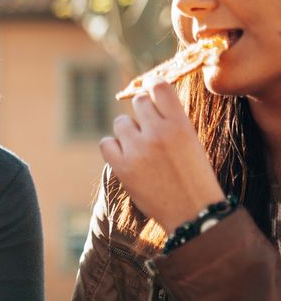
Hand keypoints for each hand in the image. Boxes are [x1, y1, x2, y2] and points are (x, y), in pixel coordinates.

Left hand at [100, 81, 223, 233]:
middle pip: (139, 102)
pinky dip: (113, 148)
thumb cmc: (195, 177)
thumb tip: (150, 98)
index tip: (152, 95)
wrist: (192, 212)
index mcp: (181, 124)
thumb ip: (172, 121)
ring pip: (121, 122)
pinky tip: (126, 157)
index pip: (159, 87)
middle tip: (150, 130)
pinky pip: (106, 143)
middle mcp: (158, 132)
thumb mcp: (192, 142)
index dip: (154, 89)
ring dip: (128, 132)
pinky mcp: (122, 166)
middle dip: (143, 114)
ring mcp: (138, 149)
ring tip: (142, 149)